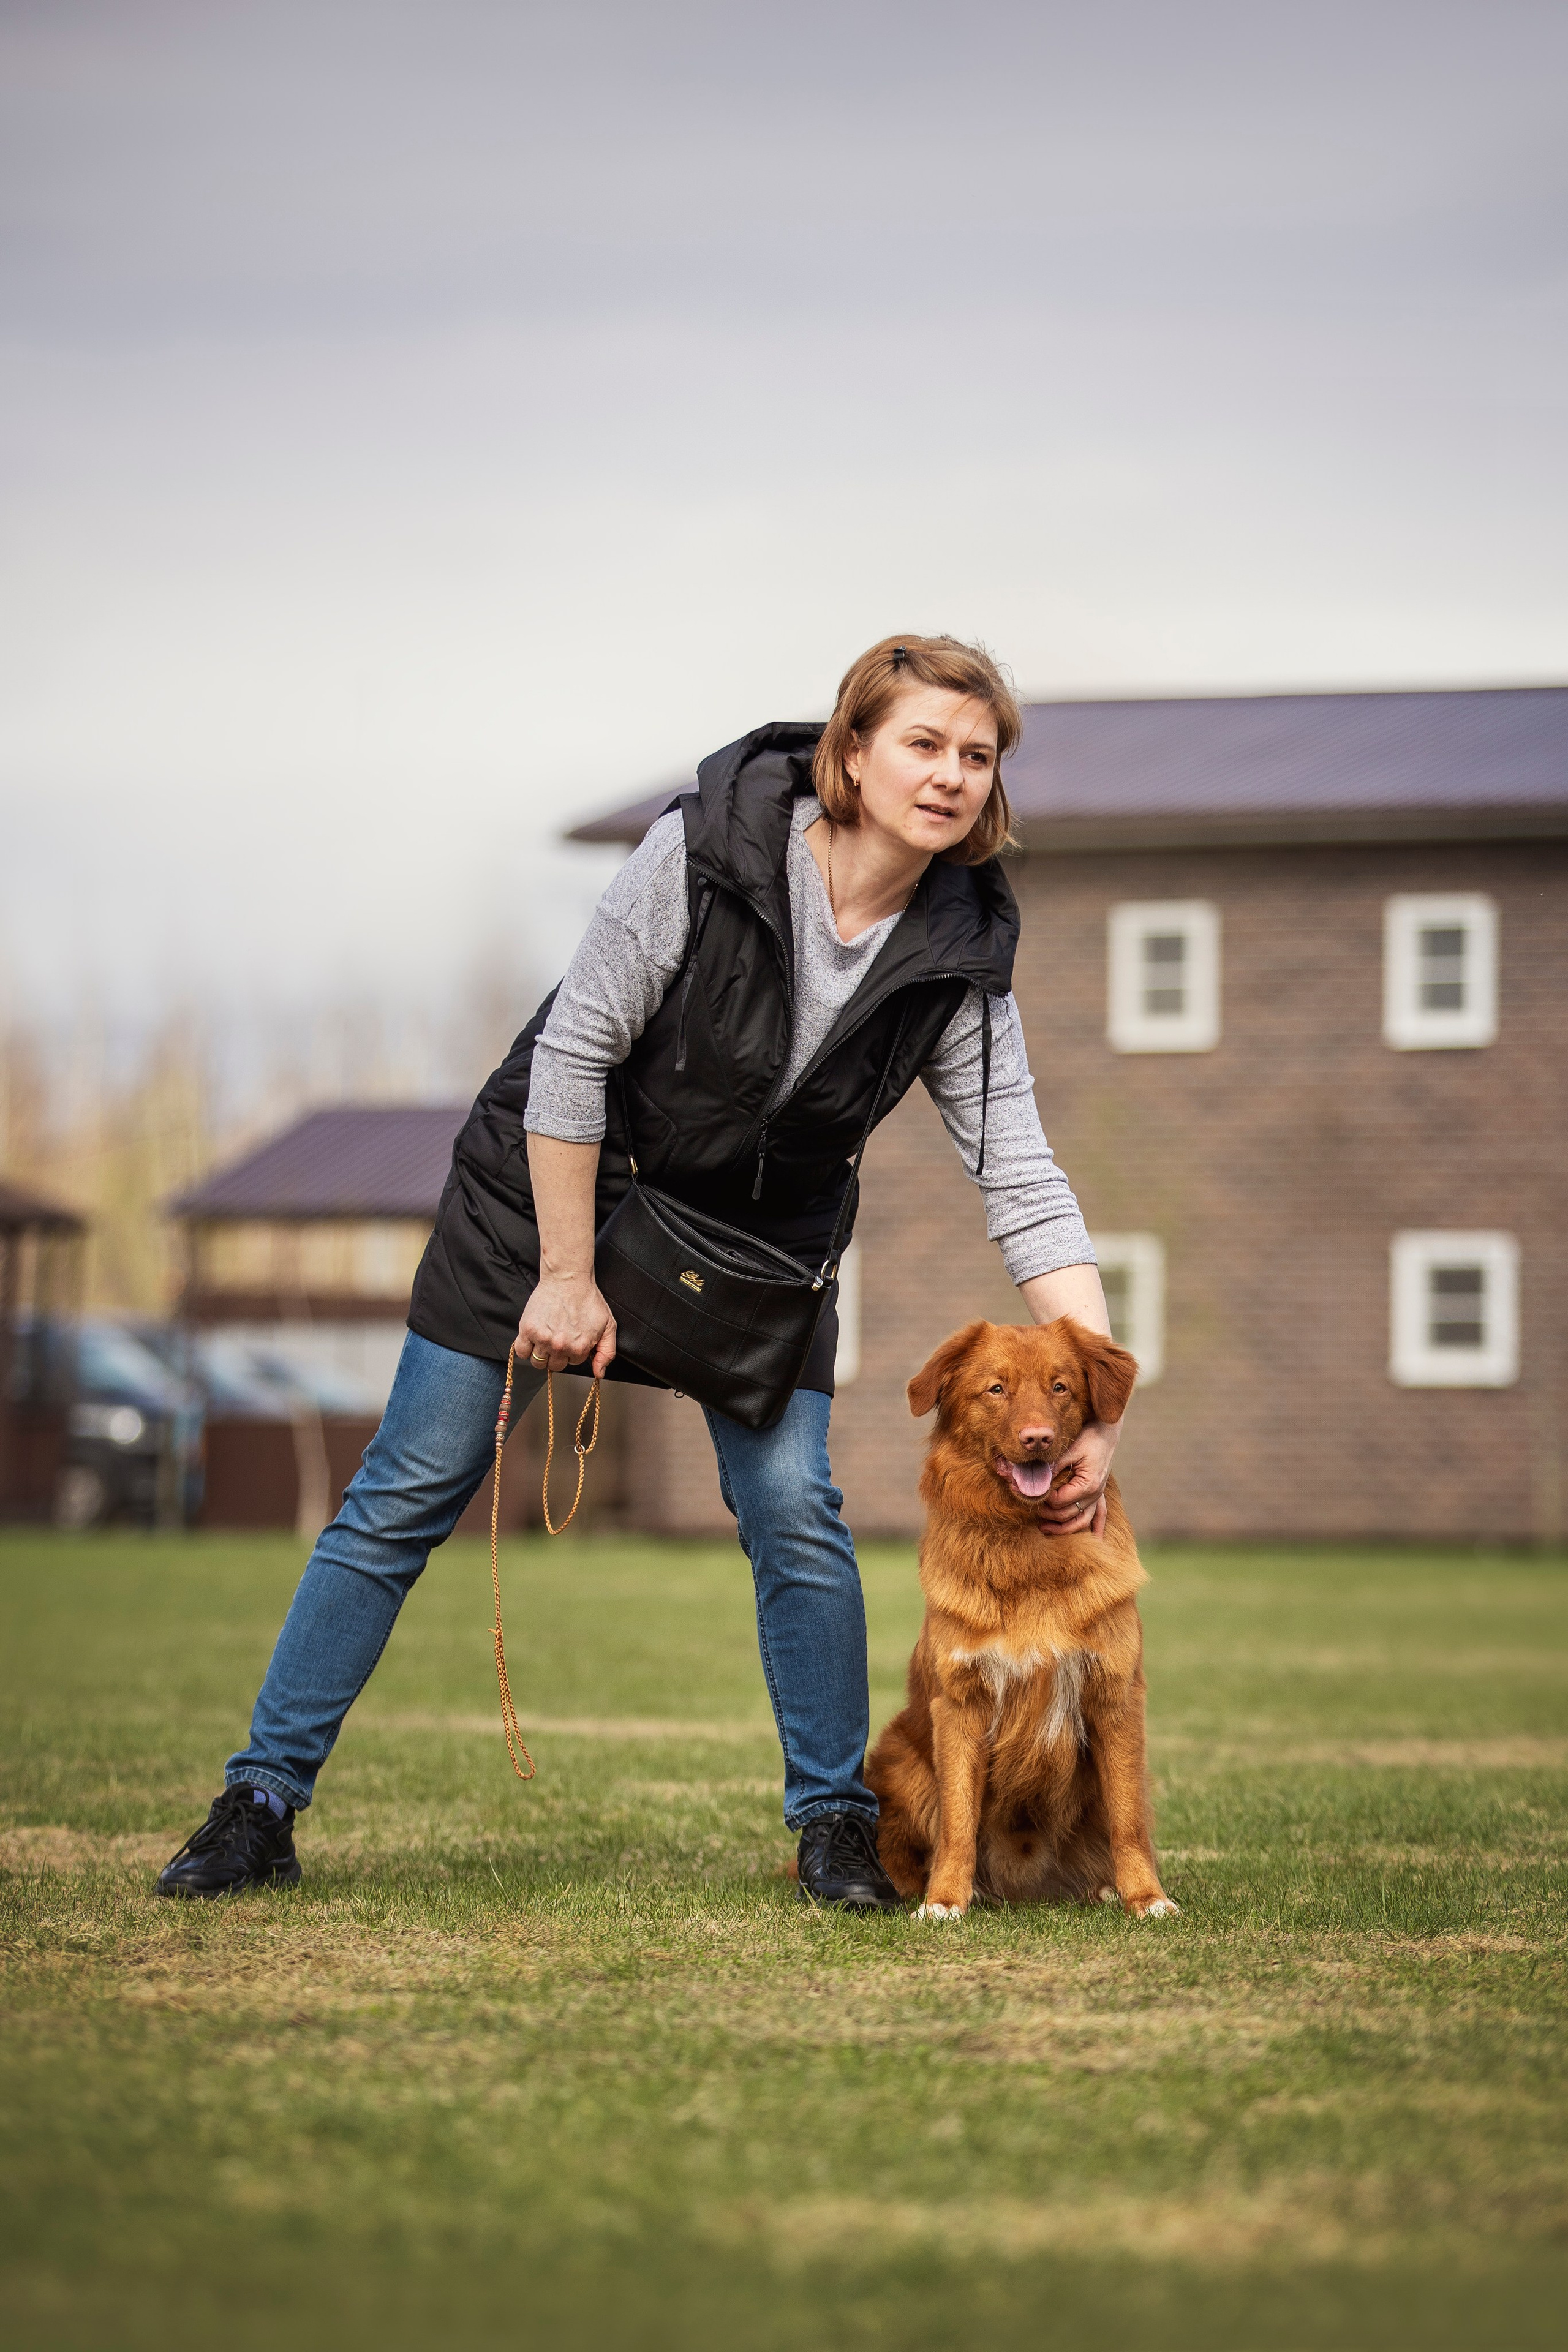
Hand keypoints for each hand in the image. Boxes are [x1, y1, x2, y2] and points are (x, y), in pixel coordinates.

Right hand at [517, 1276, 616, 1377]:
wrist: (568, 1279)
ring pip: (537, 1362)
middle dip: (558, 1354)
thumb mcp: (608, 1326)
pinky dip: (525, 1349)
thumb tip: (599, 1374)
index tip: (572, 1337)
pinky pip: (521, 1352)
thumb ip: (607, 1352)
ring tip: (547, 1338)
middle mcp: (560, 1347)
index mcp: (580, 1348)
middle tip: (559, 1337)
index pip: (573, 1362)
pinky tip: (533, 1339)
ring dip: (542, 1354)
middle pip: (554, 1366)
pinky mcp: (527, 1330)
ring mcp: (542, 1339)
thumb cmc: (588, 1299)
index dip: (573, 1350)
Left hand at [1038, 1420, 1119, 1536]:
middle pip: (1068, 1515)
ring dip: (1064, 1529)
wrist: (1107, 1432)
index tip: (1029, 1495)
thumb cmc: (1089, 1438)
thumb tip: (1036, 1480)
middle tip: (1031, 1509)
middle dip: (1047, 1515)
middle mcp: (1095, 1494)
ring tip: (1044, 1529)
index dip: (1043, 1500)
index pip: (1059, 1502)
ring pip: (1082, 1521)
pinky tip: (1095, 1540)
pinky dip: (1096, 1529)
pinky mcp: (1099, 1493)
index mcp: (1087, 1484)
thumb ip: (1054, 1467)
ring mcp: (1098, 1495)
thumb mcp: (1070, 1450)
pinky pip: (1100, 1516)